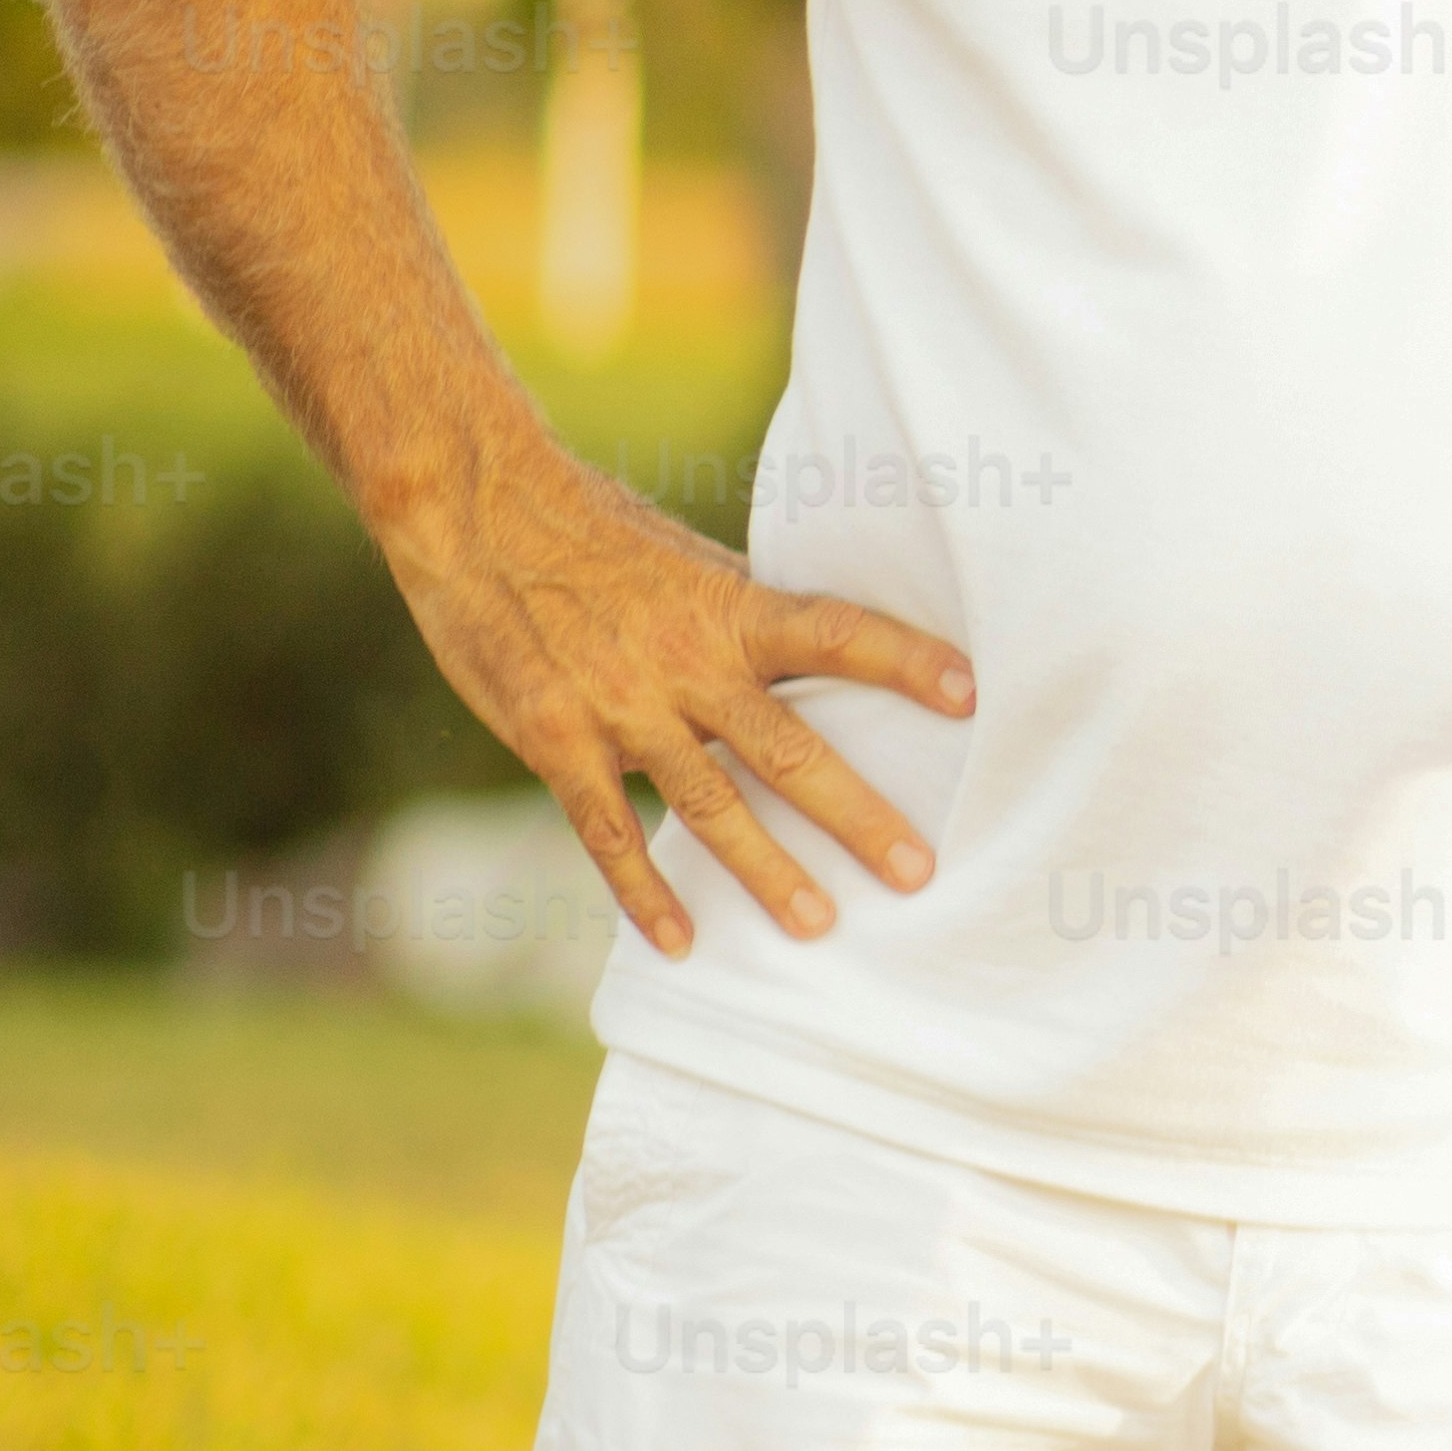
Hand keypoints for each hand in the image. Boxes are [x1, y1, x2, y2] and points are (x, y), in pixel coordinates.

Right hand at [394, 435, 975, 959]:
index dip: (907, 662)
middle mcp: (689, 663)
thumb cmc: (596, 533)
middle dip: (857, 814)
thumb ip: (749, 617)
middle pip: (790, 747)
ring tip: (820, 926)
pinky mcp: (558, 740)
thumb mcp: (690, 560)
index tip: (973, 695)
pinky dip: (645, 892)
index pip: (838, 633)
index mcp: (732, 609)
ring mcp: (623, 707)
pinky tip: (682, 940)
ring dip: (768, 870)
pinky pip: (609, 831)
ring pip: (712, 804)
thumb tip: (826, 649)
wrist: (478, 511)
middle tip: (917, 872)